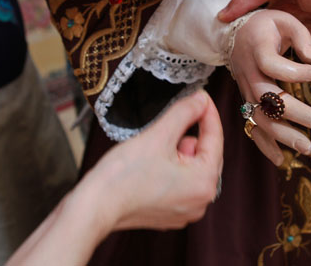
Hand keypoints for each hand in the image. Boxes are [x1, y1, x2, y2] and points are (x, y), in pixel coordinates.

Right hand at [83, 90, 222, 232]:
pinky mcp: (171, 214)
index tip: (202, 96)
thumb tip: (200, 100)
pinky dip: (173, 168)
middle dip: (192, 134)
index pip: (216, 139)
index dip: (208, 113)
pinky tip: (153, 163)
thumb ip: (184, 113)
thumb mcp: (158, 135)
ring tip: (157, 148)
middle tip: (175, 119)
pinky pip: (181, 182)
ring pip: (193, 168)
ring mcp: (186, 210)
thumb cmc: (123, 176)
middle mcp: (201, 201)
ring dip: (180, 152)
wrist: (94, 207)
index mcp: (204, 182)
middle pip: (206, 155)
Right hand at [230, 9, 310, 164]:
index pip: (272, 65)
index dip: (295, 72)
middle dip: (297, 115)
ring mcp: (246, 90)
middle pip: (267, 99)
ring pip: (260, 117)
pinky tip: (280, 160)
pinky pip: (252, 126)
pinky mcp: (248, 101)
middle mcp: (248, 73)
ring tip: (307, 148)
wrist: (233, 35)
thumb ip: (302, 36)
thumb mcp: (284, 19)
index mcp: (257, 49)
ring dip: (283, 135)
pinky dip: (264, 145)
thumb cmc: (264, 26)